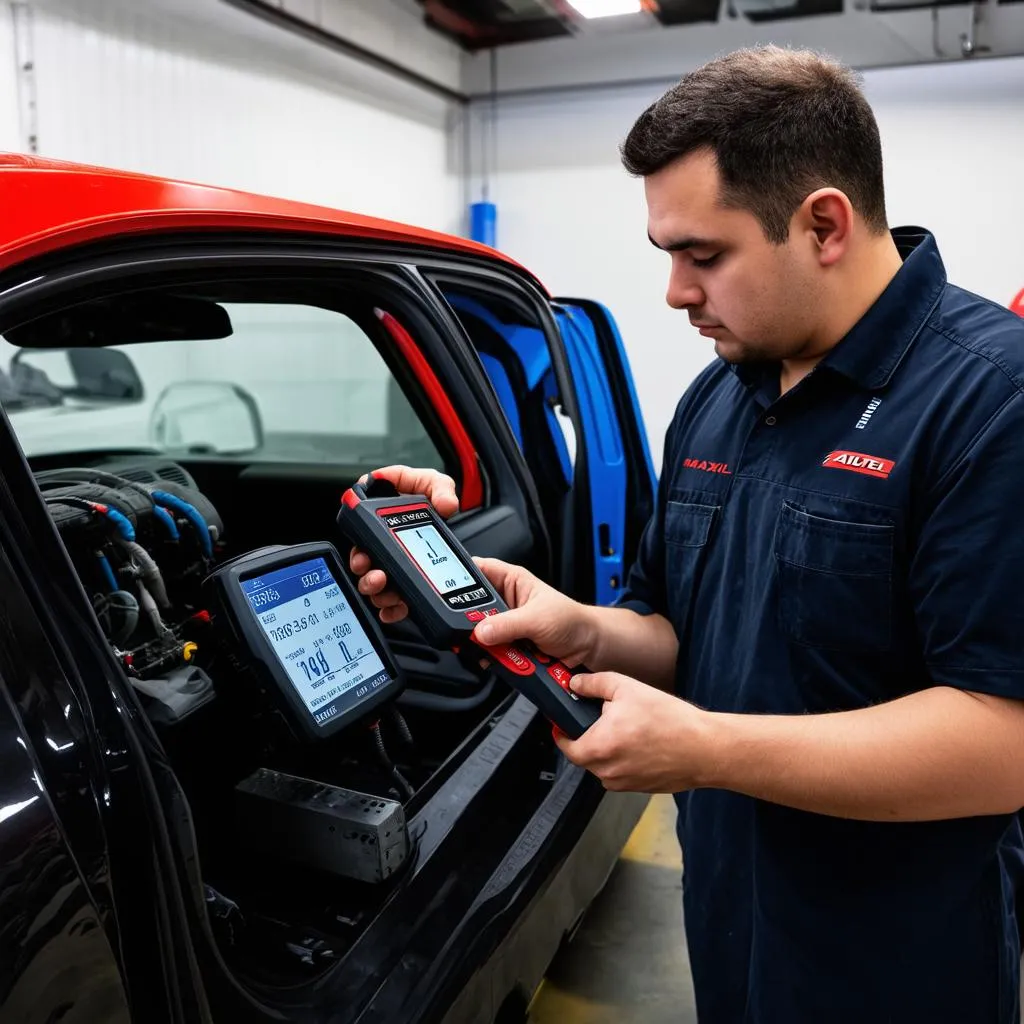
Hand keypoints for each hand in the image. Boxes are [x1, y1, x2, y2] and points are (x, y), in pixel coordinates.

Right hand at [349, 465, 458, 623]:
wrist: (456, 524)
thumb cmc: (438, 499)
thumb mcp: (438, 484)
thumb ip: (439, 488)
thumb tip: (444, 505)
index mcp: (385, 515)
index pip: (362, 518)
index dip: (357, 524)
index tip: (360, 530)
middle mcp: (383, 541)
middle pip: (361, 555)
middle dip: (360, 564)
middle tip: (367, 565)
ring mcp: (393, 564)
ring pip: (373, 580)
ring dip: (373, 585)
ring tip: (382, 584)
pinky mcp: (404, 584)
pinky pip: (391, 601)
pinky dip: (391, 607)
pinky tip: (397, 606)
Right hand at [469, 557, 596, 668]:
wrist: (587, 648)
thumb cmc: (571, 621)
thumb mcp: (537, 619)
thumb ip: (507, 624)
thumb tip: (482, 630)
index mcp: (512, 581)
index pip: (478, 570)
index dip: (460, 576)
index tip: (445, 589)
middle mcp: (505, 600)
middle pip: (472, 607)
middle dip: (471, 621)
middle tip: (472, 630)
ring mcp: (505, 624)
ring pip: (479, 632)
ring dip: (483, 643)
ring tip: (491, 647)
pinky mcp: (507, 645)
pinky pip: (488, 651)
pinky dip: (490, 658)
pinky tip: (495, 660)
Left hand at [554, 672, 715, 792]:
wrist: (705, 749)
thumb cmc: (671, 722)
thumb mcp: (628, 689)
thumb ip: (595, 684)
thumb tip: (576, 685)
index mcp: (599, 747)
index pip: (565, 745)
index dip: (562, 730)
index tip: (564, 721)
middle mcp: (607, 771)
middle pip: (584, 754)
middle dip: (589, 736)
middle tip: (604, 719)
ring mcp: (623, 784)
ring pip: (603, 764)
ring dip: (609, 748)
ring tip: (630, 729)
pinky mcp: (639, 788)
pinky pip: (621, 772)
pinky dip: (625, 758)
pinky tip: (642, 743)